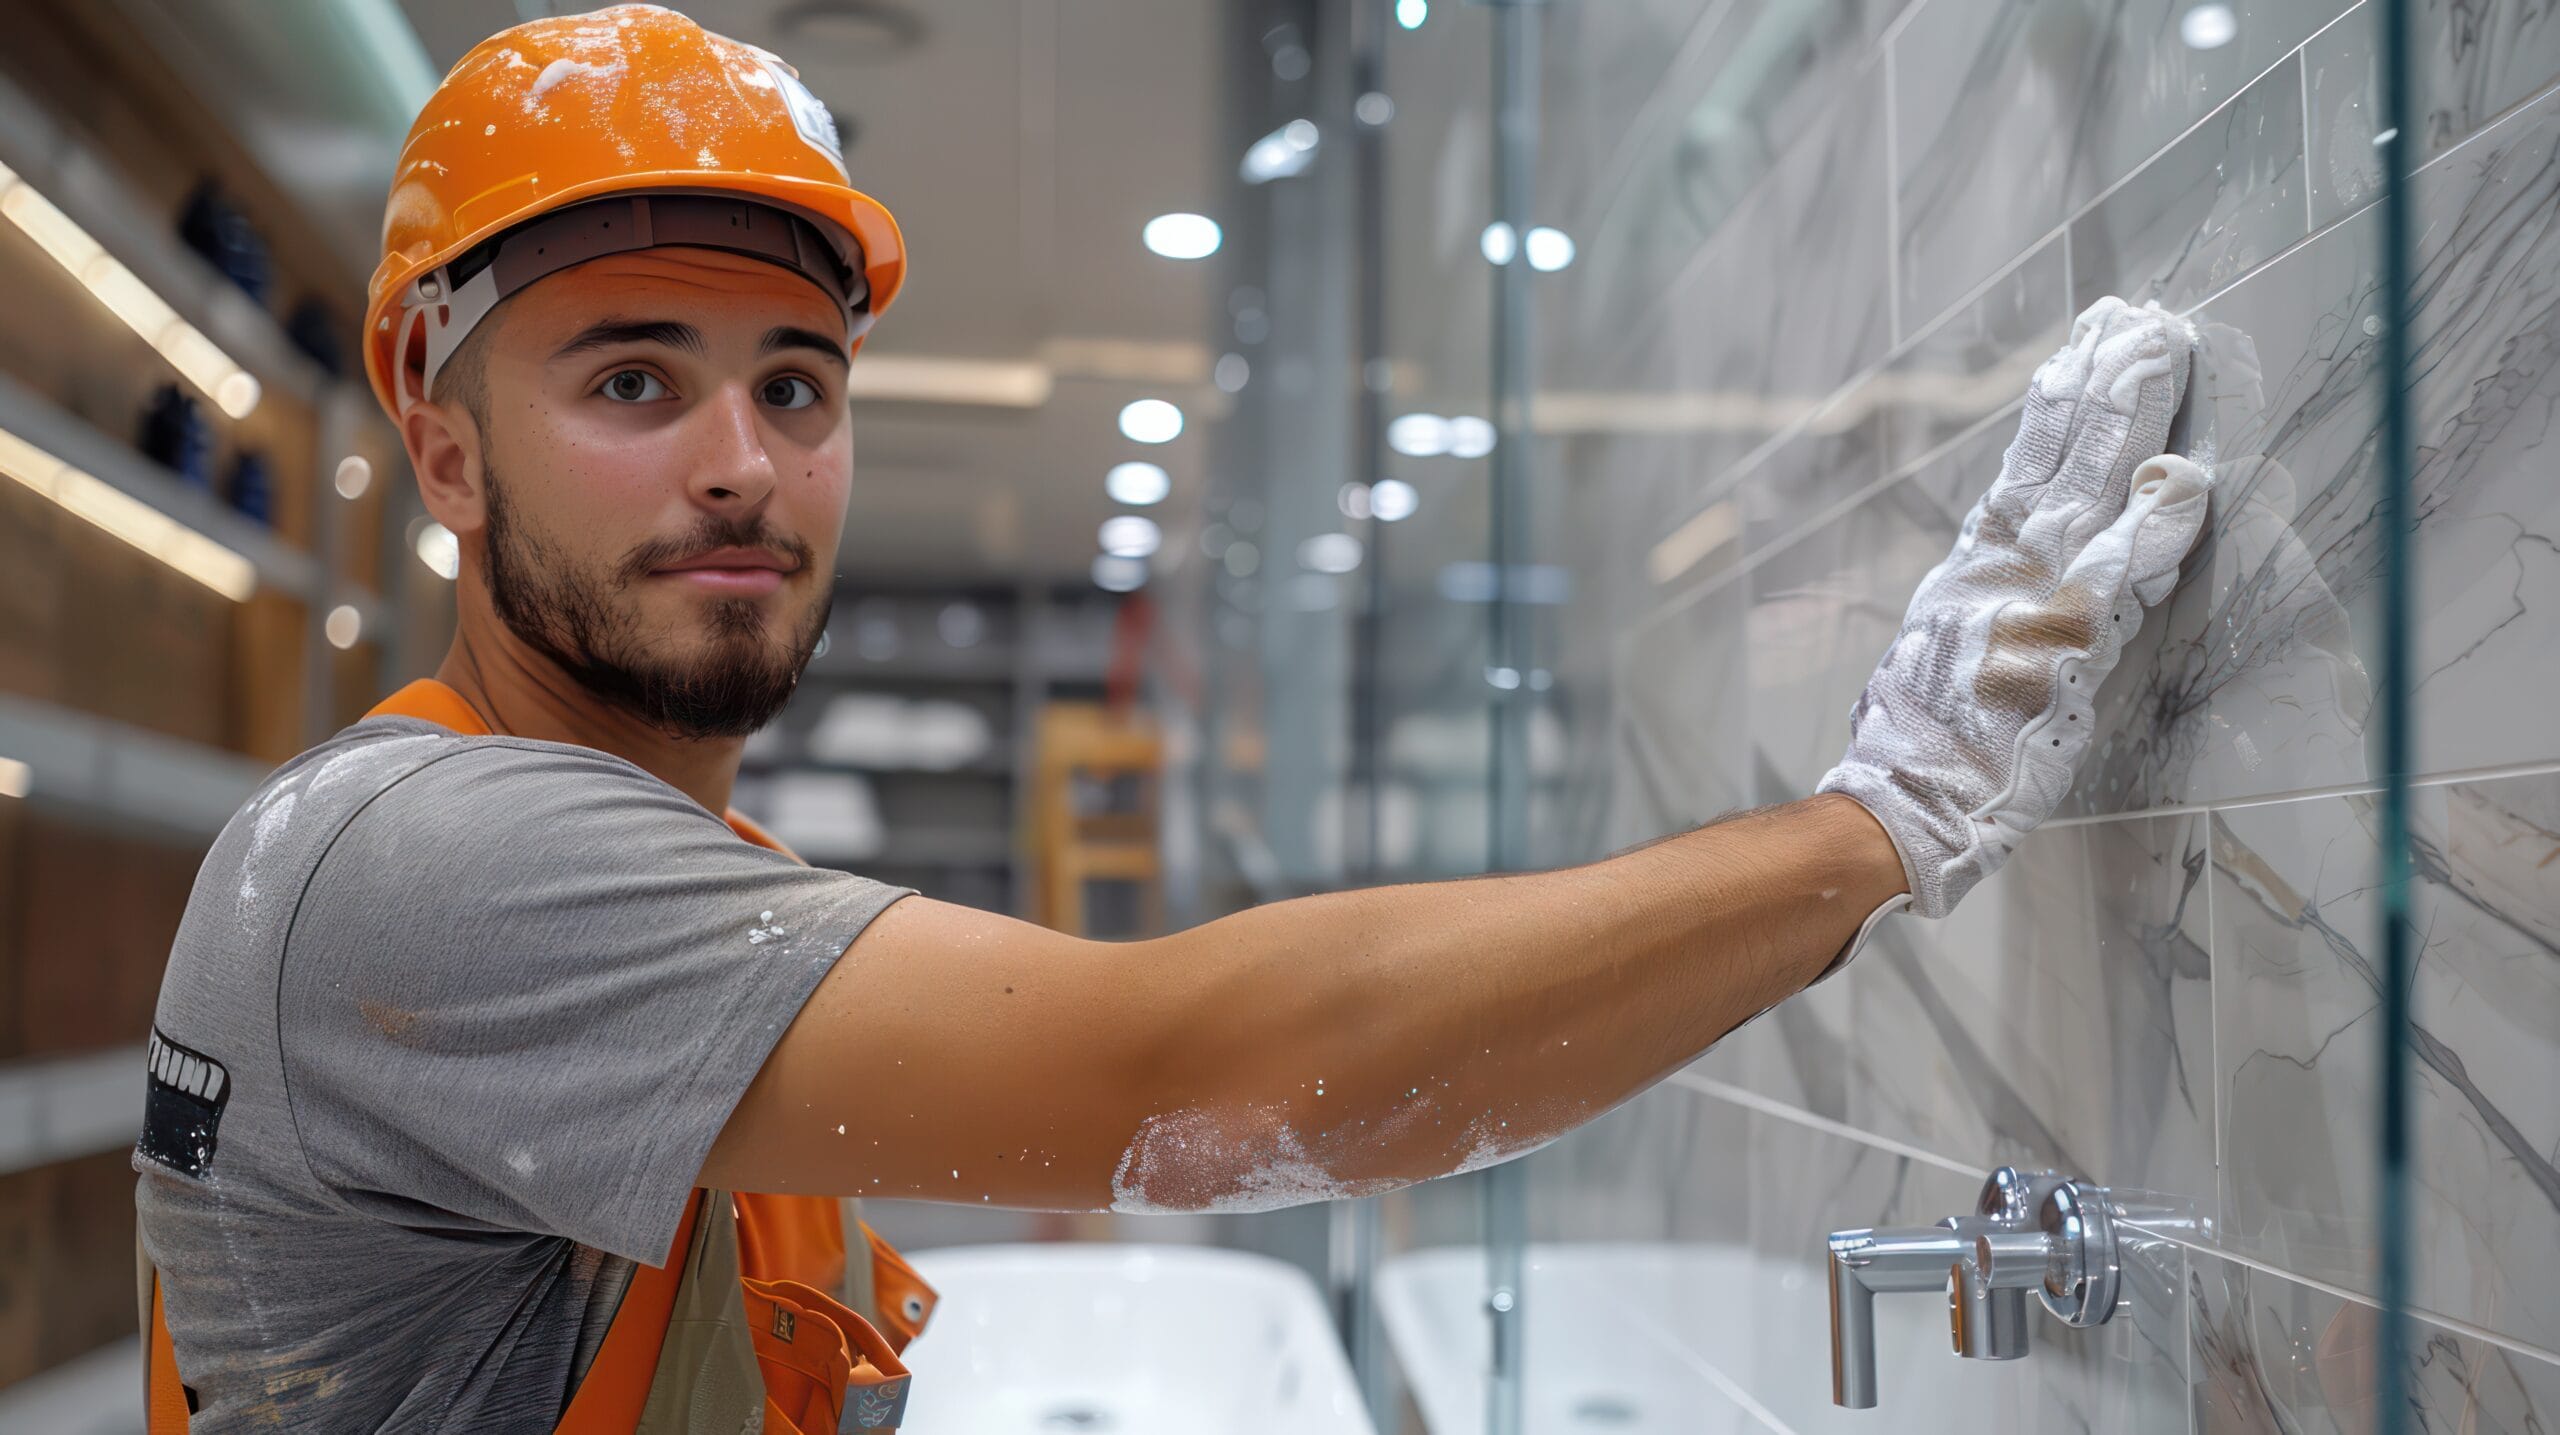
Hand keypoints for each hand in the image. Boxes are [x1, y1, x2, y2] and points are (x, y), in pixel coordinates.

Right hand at [1819, 297, 2210, 919]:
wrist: (1902, 801)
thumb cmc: (1924, 742)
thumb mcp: (1949, 652)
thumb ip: (1995, 604)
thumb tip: (2019, 568)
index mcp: (1978, 567)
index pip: (2029, 466)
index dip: (2063, 405)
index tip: (2088, 345)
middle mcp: (2002, 569)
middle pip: (2061, 459)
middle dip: (2101, 385)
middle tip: (2139, 318)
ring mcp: (2031, 602)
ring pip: (2087, 492)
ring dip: (2129, 420)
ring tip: (2164, 352)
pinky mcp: (2059, 649)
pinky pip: (2118, 577)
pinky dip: (2153, 528)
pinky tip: (2189, 480)